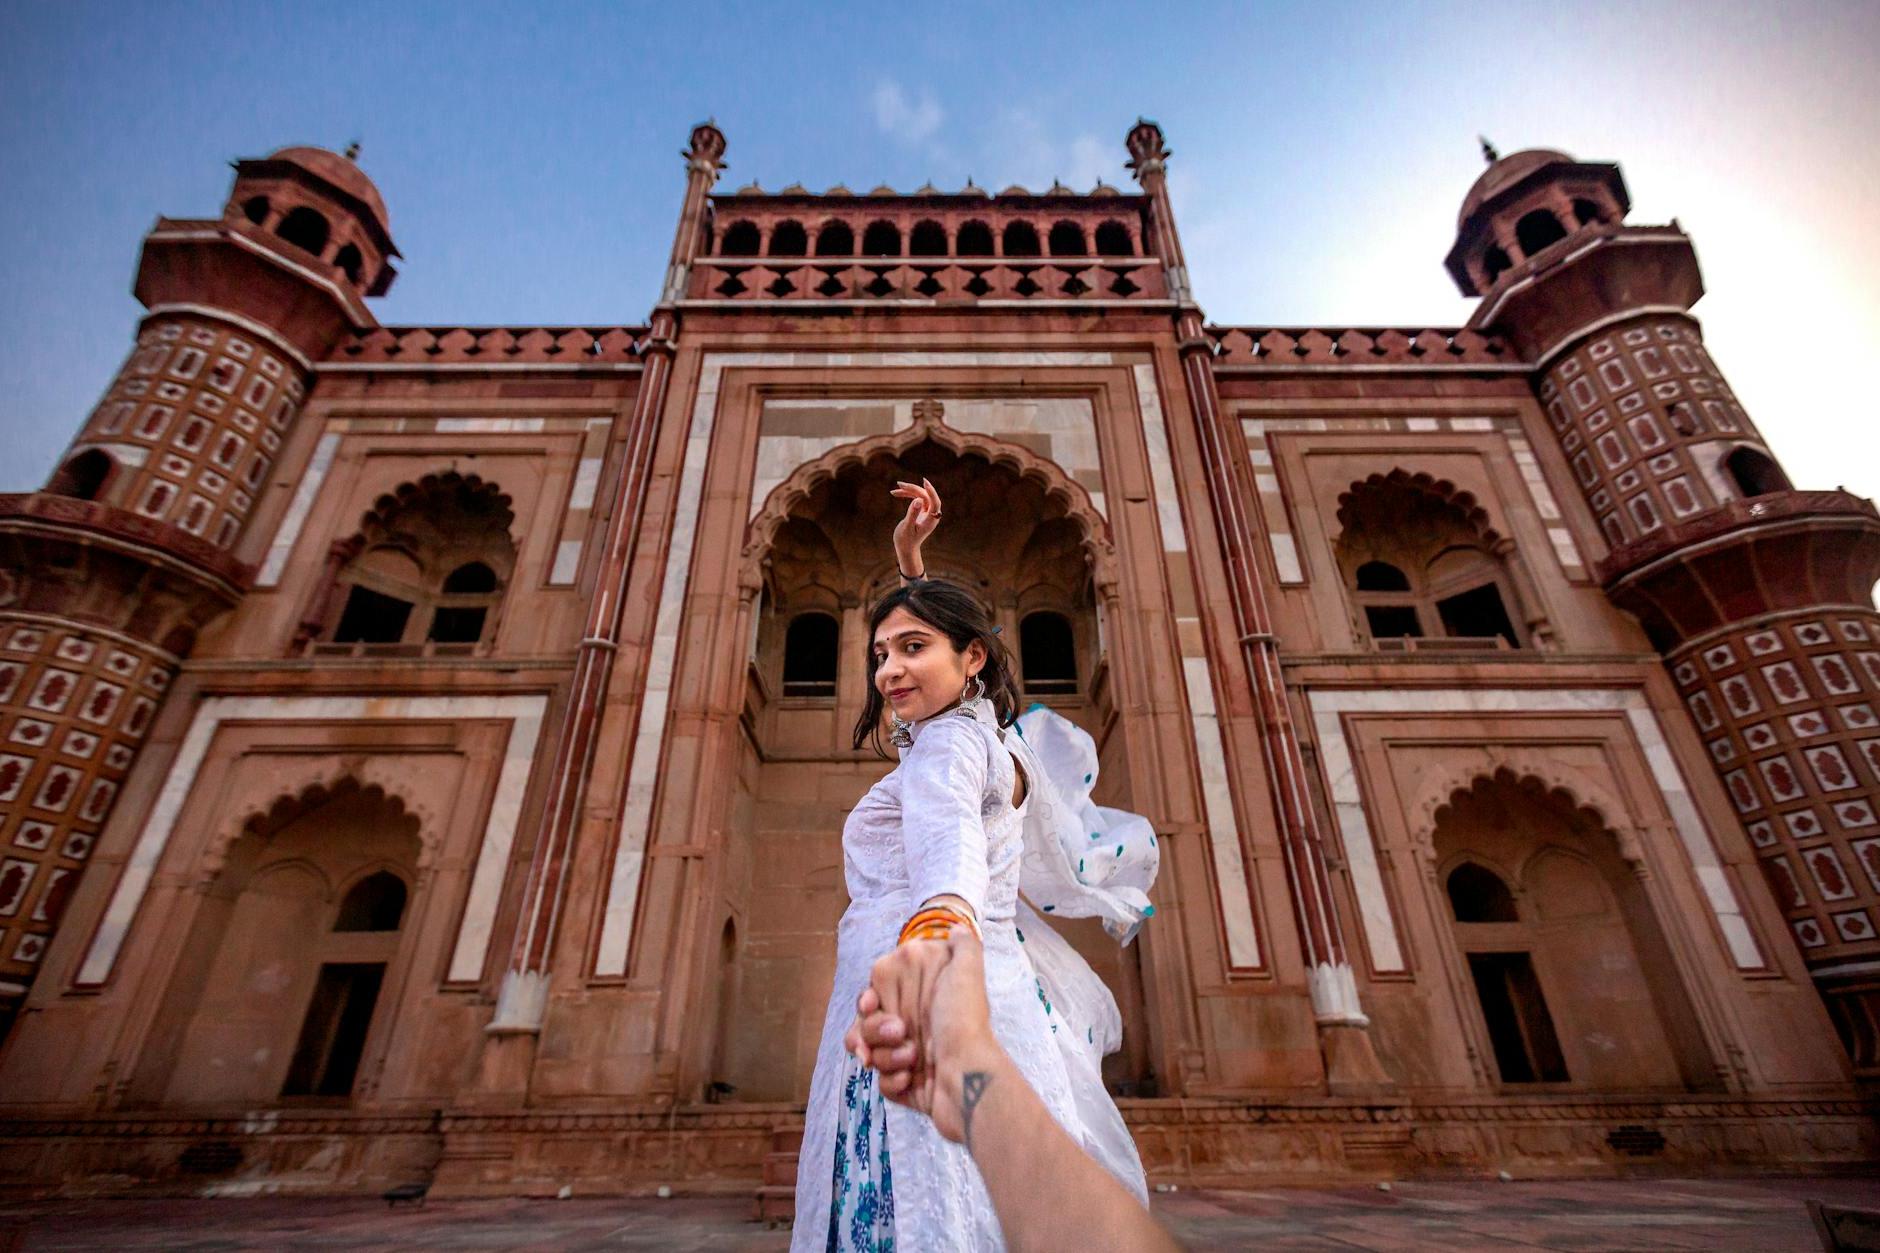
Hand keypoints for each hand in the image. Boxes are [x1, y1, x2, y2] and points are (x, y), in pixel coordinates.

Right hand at [847, 930, 998, 1142]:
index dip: (868, 999)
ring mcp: (908, 1053)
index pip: (875, 990)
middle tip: (900, 1031)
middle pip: (866, 1022)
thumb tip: (959, 930)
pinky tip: (911, 1078)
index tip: (871, 1004)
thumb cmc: (964, 1022)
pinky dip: (893, 1080)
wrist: (969, 1078)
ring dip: (887, 1055)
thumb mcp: (968, 972)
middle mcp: (913, 1022)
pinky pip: (881, 1080)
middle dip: (874, 1029)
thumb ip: (963, 946)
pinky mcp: (906, 1084)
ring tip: (912, 1058)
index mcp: (920, 994)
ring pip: (870, 1052)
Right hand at [890, 478, 941, 575]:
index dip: (930, 492)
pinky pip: (917, 499)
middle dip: (913, 489)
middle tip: (899, 484)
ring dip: (908, 491)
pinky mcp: (922, 511)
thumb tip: (917, 500)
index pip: (934, 502)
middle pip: (925, 496)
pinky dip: (907, 496)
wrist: (905, 549)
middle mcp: (931, 515)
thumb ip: (913, 514)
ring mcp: (927, 513)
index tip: (924, 482)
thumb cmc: (906, 541)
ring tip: (894, 490)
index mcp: (930, 520)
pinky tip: (896, 493)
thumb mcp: (907, 527)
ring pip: (920, 496)